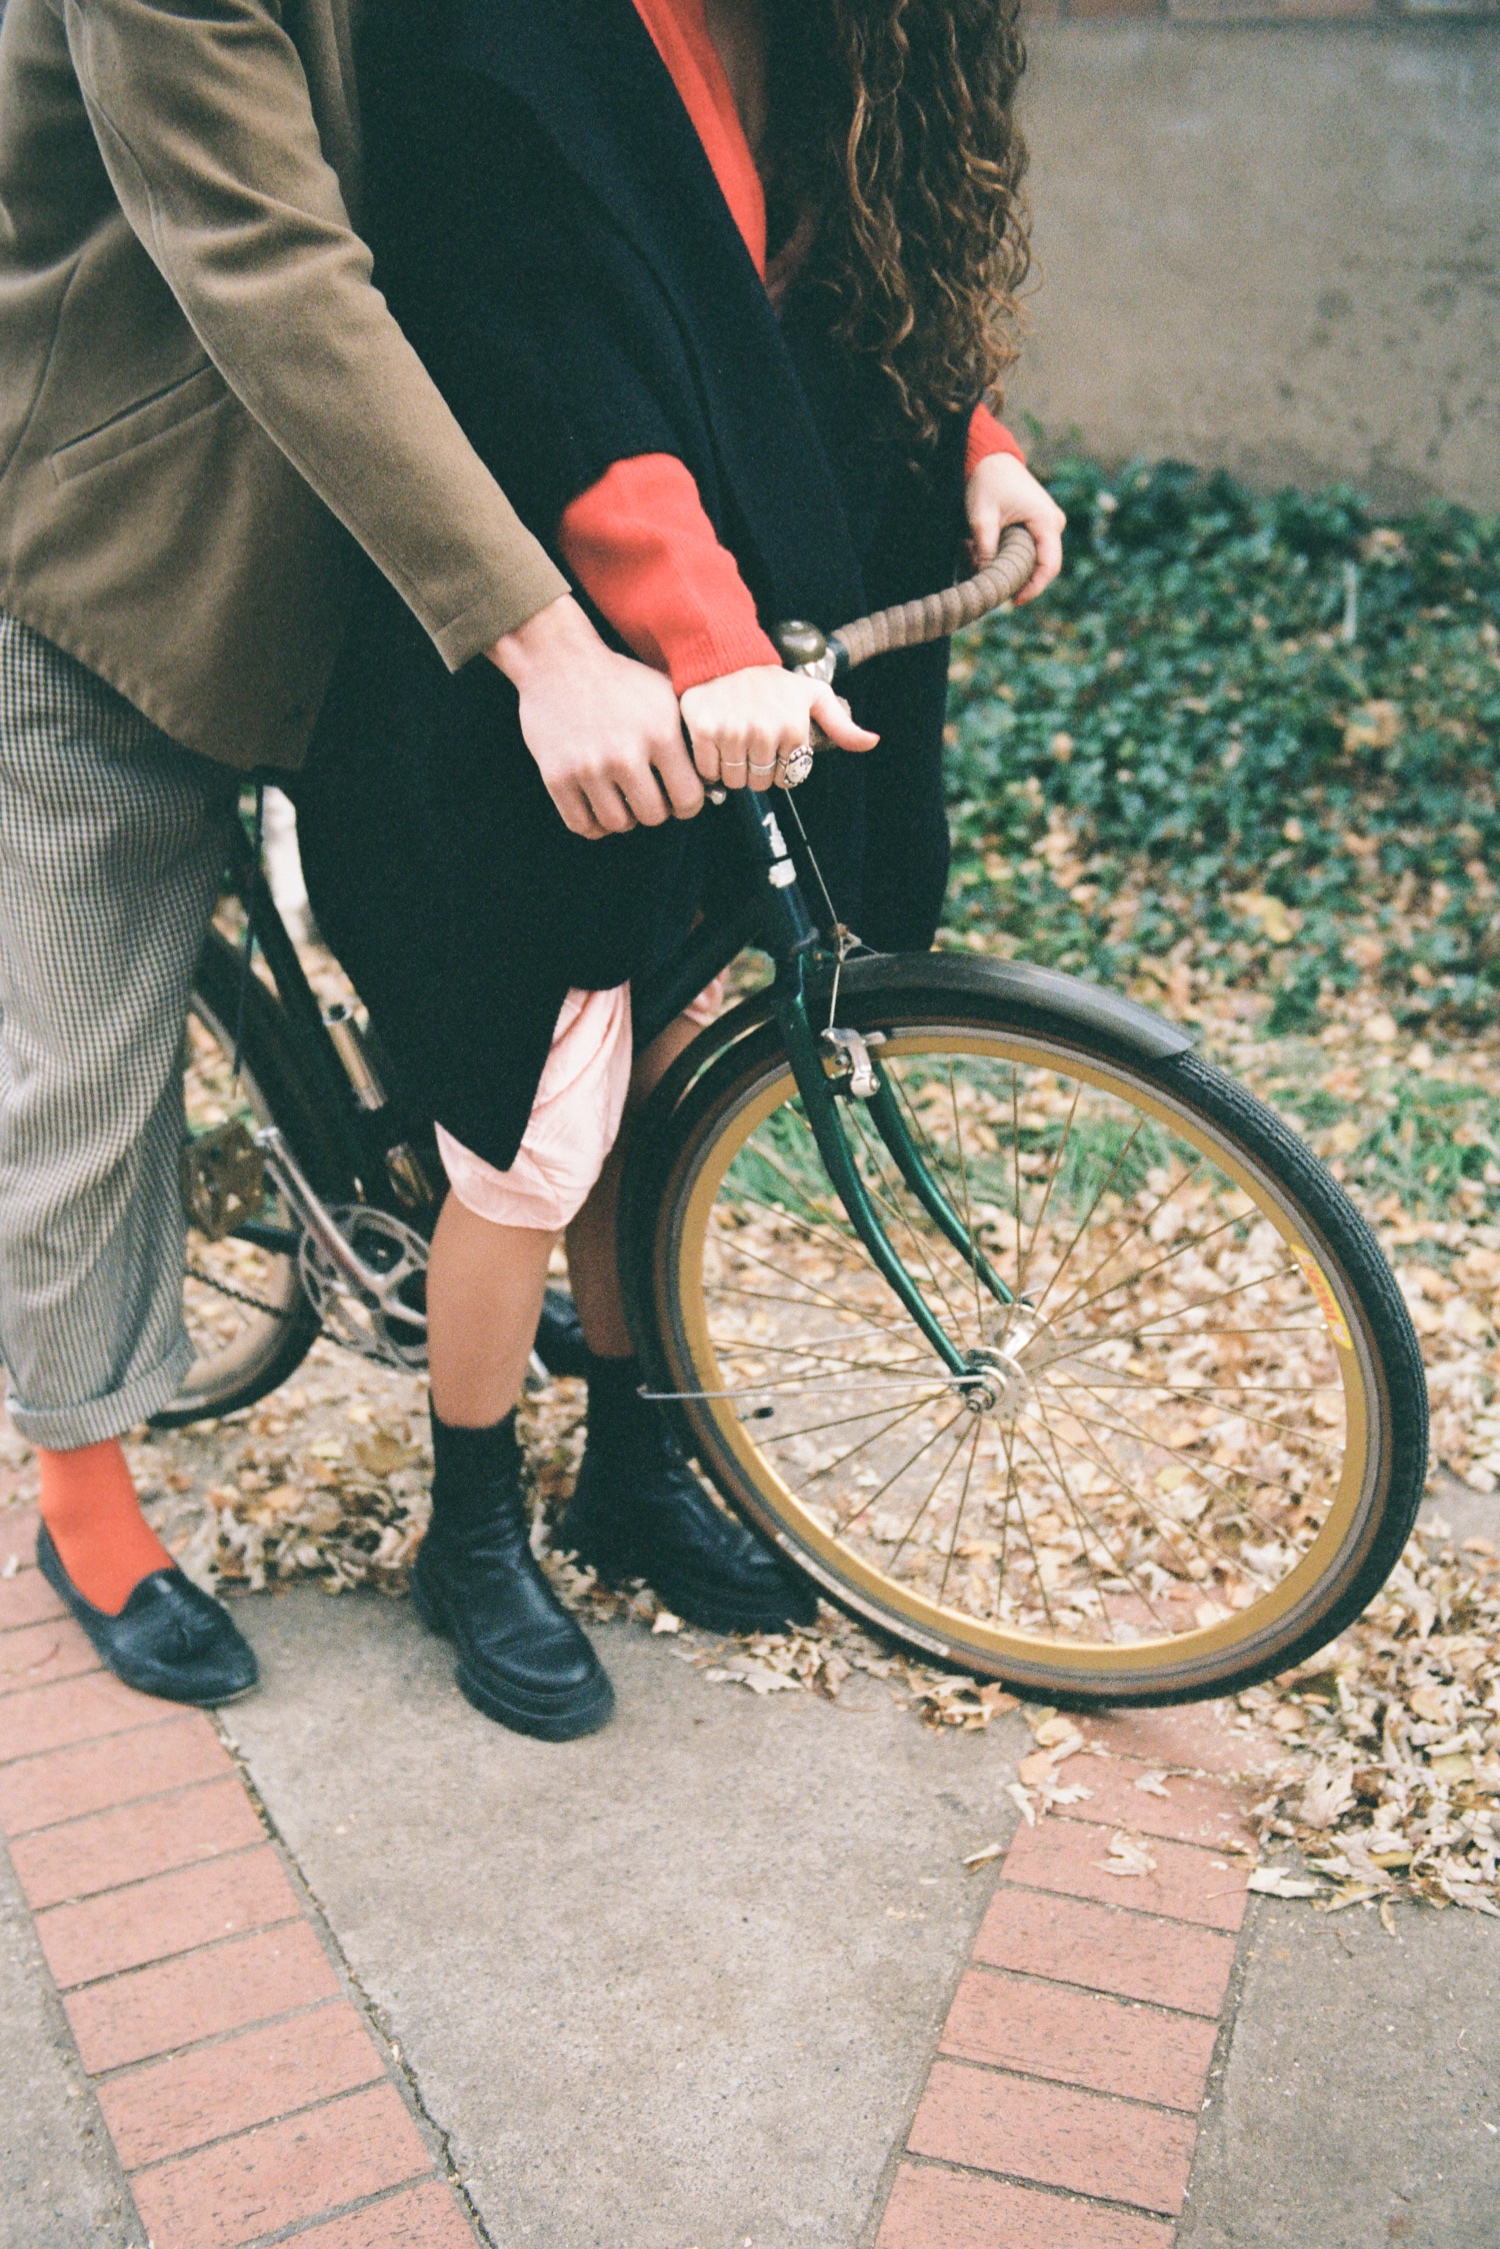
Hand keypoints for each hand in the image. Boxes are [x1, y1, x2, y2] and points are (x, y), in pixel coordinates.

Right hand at [489, 595, 702, 837]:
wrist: (559, 661)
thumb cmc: (619, 680)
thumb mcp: (664, 694)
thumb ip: (689, 734)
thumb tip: (713, 778)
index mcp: (660, 735)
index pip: (688, 799)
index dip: (687, 804)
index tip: (679, 798)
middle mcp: (625, 755)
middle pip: (653, 816)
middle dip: (655, 810)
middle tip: (649, 796)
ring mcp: (588, 768)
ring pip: (617, 824)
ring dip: (624, 818)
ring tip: (623, 800)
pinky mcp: (556, 777)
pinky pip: (581, 824)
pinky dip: (593, 824)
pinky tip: (599, 807)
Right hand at [679, 666, 876, 792]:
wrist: (726, 654)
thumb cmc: (771, 679)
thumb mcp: (813, 696)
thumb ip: (842, 725)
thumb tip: (872, 742)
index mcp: (793, 728)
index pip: (786, 777)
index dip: (777, 767)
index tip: (770, 748)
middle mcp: (765, 733)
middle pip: (759, 782)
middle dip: (755, 770)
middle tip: (749, 744)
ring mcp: (733, 732)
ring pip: (734, 780)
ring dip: (732, 769)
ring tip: (732, 743)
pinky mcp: (705, 731)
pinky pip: (708, 770)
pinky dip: (709, 765)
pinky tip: (714, 743)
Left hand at [965, 452, 1065, 604]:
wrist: (990, 458)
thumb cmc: (988, 482)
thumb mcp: (982, 517)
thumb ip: (985, 549)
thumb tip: (985, 579)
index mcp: (1046, 521)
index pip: (1049, 566)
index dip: (1033, 588)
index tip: (1013, 601)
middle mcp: (1054, 523)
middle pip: (1042, 566)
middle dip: (1016, 578)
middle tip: (988, 581)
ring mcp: (1047, 523)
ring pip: (1033, 559)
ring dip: (1008, 566)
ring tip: (976, 555)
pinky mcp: (1038, 524)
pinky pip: (1028, 549)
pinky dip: (1007, 554)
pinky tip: (982, 549)